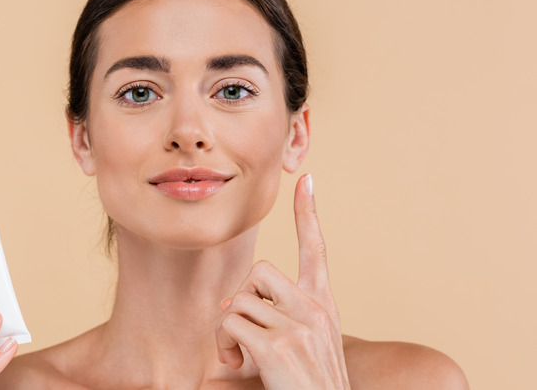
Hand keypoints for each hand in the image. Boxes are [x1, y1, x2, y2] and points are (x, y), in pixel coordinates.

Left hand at [215, 174, 349, 389]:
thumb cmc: (305, 386)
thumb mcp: (299, 345)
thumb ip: (273, 317)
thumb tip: (229, 305)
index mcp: (323, 306)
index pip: (317, 250)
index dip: (308, 214)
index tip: (306, 180)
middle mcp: (316, 310)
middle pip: (260, 270)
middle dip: (241, 299)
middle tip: (240, 334)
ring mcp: (300, 327)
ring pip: (239, 301)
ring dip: (227, 332)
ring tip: (239, 359)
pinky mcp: (279, 346)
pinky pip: (230, 325)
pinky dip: (224, 346)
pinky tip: (239, 367)